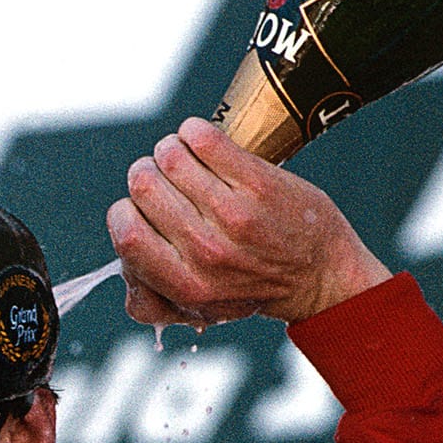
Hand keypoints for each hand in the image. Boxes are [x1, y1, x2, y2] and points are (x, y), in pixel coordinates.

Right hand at [105, 118, 390, 325]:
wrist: (320, 274)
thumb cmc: (252, 286)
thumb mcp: (198, 310)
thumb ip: (152, 302)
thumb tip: (122, 274)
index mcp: (186, 286)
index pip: (125, 232)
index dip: (125, 214)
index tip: (142, 210)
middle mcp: (207, 253)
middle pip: (142, 186)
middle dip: (148, 175)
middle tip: (167, 180)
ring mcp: (234, 215)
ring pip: (169, 156)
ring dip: (171, 150)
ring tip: (185, 158)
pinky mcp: (258, 184)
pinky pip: (203, 138)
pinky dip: (194, 132)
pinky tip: (200, 140)